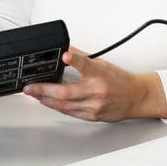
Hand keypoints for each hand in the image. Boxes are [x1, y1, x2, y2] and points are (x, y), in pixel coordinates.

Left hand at [23, 46, 166, 121]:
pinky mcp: (92, 116)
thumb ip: (82, 58)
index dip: (75, 59)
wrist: (136, 97)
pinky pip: (70, 113)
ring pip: (65, 105)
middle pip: (67, 92)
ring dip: (46, 100)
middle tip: (30, 87)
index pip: (86, 64)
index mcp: (100, 74)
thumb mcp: (102, 63)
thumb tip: (65, 49)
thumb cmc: (120, 80)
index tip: (65, 54)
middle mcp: (97, 91)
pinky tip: (48, 102)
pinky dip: (57, 107)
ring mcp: (94, 106)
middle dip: (44, 89)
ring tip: (34, 94)